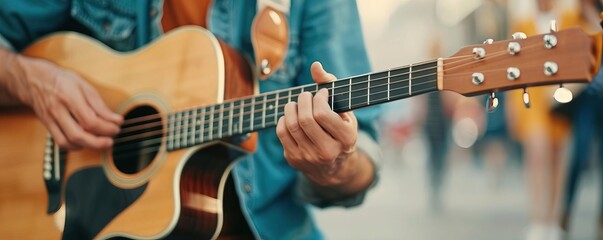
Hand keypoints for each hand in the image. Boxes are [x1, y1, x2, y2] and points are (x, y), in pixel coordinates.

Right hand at [5, 54, 122, 149]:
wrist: (34, 79)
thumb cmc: (63, 81)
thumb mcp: (84, 85)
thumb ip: (100, 105)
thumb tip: (116, 120)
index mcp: (69, 96)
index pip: (90, 120)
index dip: (107, 128)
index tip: (118, 126)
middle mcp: (57, 110)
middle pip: (78, 135)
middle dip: (98, 142)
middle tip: (111, 140)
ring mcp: (50, 119)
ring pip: (68, 142)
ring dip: (88, 146)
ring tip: (101, 141)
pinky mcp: (47, 126)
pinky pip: (61, 143)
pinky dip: (76, 146)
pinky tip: (86, 142)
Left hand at [276, 62, 361, 186]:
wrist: (334, 168)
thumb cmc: (340, 130)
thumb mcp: (345, 111)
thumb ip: (332, 86)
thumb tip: (315, 66)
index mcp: (346, 139)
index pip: (323, 114)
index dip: (318, 98)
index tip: (321, 93)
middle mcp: (328, 151)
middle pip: (305, 119)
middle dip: (303, 100)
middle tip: (306, 95)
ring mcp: (309, 157)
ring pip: (291, 125)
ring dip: (291, 107)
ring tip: (297, 103)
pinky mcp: (294, 159)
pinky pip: (282, 133)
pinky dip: (284, 118)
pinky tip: (291, 116)